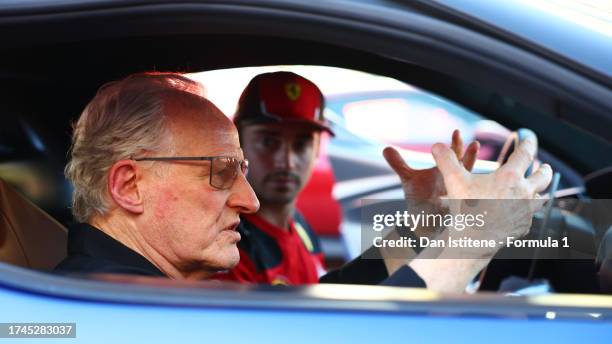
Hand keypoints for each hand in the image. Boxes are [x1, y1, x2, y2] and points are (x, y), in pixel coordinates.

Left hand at [383, 130, 478, 200]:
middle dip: (470, 155)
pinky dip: (470, 197)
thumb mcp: (408, 178)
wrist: (421, 220)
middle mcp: (455, 180)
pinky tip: (473, 194)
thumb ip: (398, 163)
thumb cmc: (418, 197)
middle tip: (474, 143)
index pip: (454, 154)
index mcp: (446, 170)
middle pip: (465, 165)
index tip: (456, 131)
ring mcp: (459, 193)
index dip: (456, 143)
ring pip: (469, 183)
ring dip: (473, 178)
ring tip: (478, 169)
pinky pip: (467, 202)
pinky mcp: (459, 207)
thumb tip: (385, 148)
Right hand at [407, 136, 551, 292]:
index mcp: (509, 177)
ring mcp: (525, 211)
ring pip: (540, 198)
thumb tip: (436, 145)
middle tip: (544, 166)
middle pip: (542, 177)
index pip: (525, 154)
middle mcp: (523, 192)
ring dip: (540, 192)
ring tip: (538, 191)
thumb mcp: (454, 181)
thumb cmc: (466, 209)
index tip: (529, 137)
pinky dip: (526, 212)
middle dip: (544, 169)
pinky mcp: (523, 227)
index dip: (528, 142)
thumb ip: (446, 161)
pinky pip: (529, 217)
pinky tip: (519, 214)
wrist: (475, 241)